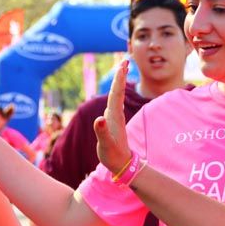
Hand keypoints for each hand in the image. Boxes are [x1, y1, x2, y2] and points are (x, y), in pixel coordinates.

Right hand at [94, 60, 132, 174]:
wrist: (122, 164)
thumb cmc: (113, 155)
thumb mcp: (106, 144)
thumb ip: (102, 132)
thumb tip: (99, 119)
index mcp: (114, 117)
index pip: (116, 94)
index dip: (119, 79)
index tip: (123, 65)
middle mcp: (116, 114)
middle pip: (118, 91)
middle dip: (121, 76)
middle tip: (125, 61)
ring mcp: (115, 118)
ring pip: (117, 96)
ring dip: (119, 83)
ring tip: (122, 70)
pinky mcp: (112, 122)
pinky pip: (114, 103)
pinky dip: (115, 94)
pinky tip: (115, 91)